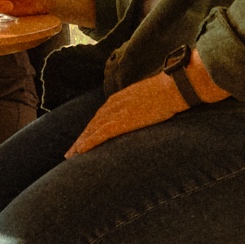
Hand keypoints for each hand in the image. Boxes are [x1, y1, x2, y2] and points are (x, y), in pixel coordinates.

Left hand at [68, 71, 187, 156]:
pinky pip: (100, 134)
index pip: (100, 116)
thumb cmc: (168, 91)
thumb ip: (140, 104)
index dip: (90, 128)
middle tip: (71, 151)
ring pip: (92, 130)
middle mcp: (114, 104)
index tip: (83, 138)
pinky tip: (80, 151)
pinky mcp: (122, 121)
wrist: (174, 88)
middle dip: (81, 138)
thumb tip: (142, 112)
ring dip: (80, 143)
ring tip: (71, 155)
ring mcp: (117, 112)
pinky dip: (89, 143)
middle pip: (92, 124)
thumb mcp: (150, 96)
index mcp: (120, 98)